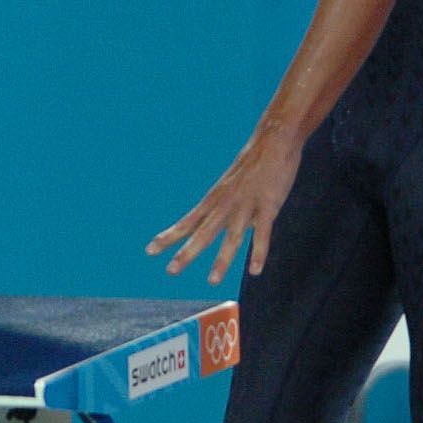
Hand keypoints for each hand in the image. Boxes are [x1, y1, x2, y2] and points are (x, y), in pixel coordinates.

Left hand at [146, 129, 301, 284]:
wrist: (272, 141)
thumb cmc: (252, 165)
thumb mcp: (230, 185)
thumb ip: (224, 204)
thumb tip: (216, 219)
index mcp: (214, 199)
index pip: (187, 222)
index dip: (169, 237)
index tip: (150, 250)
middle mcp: (225, 204)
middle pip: (203, 232)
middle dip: (186, 252)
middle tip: (170, 271)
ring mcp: (246, 205)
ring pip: (231, 237)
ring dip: (222, 260)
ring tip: (212, 281)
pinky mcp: (268, 206)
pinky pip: (263, 233)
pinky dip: (259, 252)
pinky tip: (255, 271)